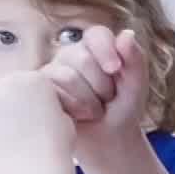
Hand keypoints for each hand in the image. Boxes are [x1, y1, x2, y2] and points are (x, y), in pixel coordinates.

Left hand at [0, 70, 75, 171]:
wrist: (36, 171)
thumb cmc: (55, 149)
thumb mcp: (62, 117)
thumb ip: (44, 104)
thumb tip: (34, 105)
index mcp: (32, 78)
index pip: (18, 85)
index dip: (21, 105)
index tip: (26, 123)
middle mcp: (5, 82)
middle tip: (8, 134)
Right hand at [42, 27, 147, 161]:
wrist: (106, 140)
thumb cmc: (122, 109)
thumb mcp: (136, 84)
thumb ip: (135, 59)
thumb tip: (126, 33)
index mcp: (95, 47)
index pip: (96, 34)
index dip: (106, 50)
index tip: (115, 70)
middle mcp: (70, 55)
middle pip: (82, 59)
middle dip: (101, 85)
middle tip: (106, 99)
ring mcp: (51, 72)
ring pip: (67, 77)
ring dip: (88, 100)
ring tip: (94, 110)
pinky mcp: (38, 90)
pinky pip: (52, 93)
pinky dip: (73, 108)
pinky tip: (77, 115)